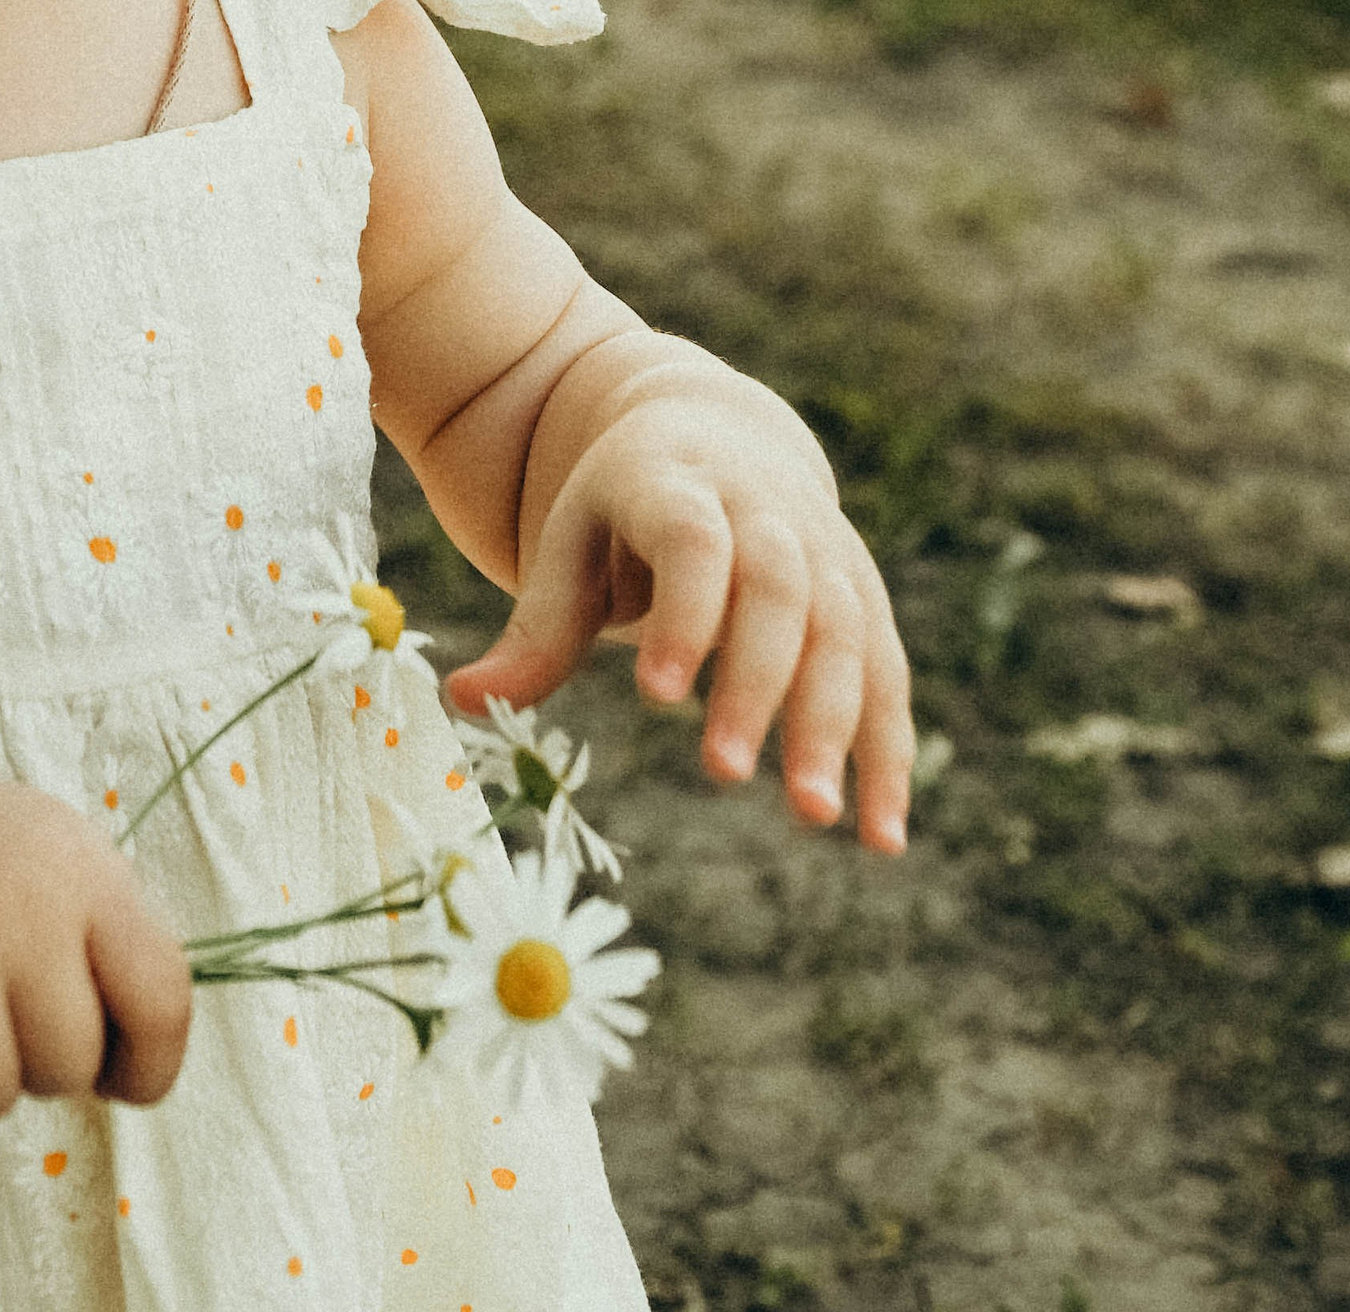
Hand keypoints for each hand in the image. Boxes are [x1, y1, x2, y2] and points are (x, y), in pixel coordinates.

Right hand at [0, 769, 193, 1126]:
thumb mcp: (75, 869)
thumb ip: (120, 957)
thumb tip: (132, 1078)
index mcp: (85, 876)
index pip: (160, 1003)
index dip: (152, 1067)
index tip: (121, 1077)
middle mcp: (12, 908)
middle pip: (67, 1064)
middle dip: (49, 1069)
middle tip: (14, 1025)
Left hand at [443, 368, 915, 848]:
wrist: (714, 437)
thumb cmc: (621, 510)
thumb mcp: (569, 546)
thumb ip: (536, 628)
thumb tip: (462, 700)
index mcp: (682, 485)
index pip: (694, 544)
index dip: (685, 613)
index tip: (659, 695)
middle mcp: (770, 512)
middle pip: (779, 593)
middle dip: (758, 684)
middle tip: (723, 772)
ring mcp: (828, 553)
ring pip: (846, 635)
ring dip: (836, 727)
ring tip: (814, 816)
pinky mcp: (864, 602)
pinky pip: (887, 678)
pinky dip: (888, 754)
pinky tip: (881, 835)